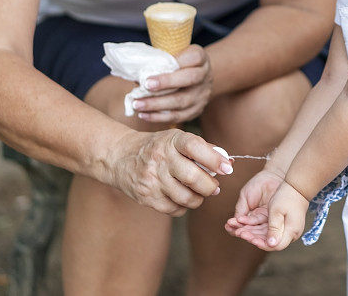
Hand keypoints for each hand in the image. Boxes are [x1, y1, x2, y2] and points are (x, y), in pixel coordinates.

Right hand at [102, 129, 232, 215]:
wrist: (119, 156)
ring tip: (200, 194)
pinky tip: (183, 198)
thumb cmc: (157, 147)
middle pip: (193, 177)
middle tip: (215, 187)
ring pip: (186, 197)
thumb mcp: (175, 139)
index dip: (214, 159)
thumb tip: (227, 162)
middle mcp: (160, 158)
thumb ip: (202, 149)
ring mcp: (152, 179)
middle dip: (210, 186)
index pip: (195, 147)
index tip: (227, 168)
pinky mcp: (146, 197)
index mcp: (171, 141)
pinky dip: (184, 206)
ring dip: (199, 199)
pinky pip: (174, 209)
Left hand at [132, 45, 212, 123]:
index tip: (160, 64)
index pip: (194, 57)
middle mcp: (205, 76)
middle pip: (190, 79)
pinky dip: (159, 117)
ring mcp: (202, 95)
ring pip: (182, 101)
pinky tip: (144, 115)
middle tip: (145, 86)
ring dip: (157, 104)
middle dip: (166, 83)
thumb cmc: (179, 64)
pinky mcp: (197, 110)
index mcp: (201, 59)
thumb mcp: (175, 55)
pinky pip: (178, 116)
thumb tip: (137, 75)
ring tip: (137, 105)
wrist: (198, 79)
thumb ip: (160, 61)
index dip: (176, 61)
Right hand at [225, 167, 284, 238]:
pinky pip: (268, 228)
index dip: (234, 226)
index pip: (241, 225)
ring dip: (250, 234)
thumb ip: (240, 209)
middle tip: (235, 231)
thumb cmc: (259, 184)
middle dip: (241, 232)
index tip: (227, 225)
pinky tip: (253, 232)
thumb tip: (233, 222)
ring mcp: (267, 220)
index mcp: (250, 216)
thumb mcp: (245, 196)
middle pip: (249, 231)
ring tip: (242, 233)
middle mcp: (259, 220)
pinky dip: (260, 231)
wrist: (274, 176)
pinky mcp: (276, 220)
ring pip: (258, 232)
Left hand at [235, 181, 308, 251]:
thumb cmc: (286, 196)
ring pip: (270, 236)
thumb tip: (271, 245)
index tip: (249, 238)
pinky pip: (272, 231)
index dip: (261, 244)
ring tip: (241, 230)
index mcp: (291, 231)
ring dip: (255, 234)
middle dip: (254, 238)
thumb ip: (274, 228)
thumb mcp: (277, 211)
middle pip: (271, 242)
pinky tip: (249, 227)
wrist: (297, 186)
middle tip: (240, 232)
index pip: (275, 246)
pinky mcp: (286, 225)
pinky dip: (260, 229)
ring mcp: (290, 230)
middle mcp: (292, 233)